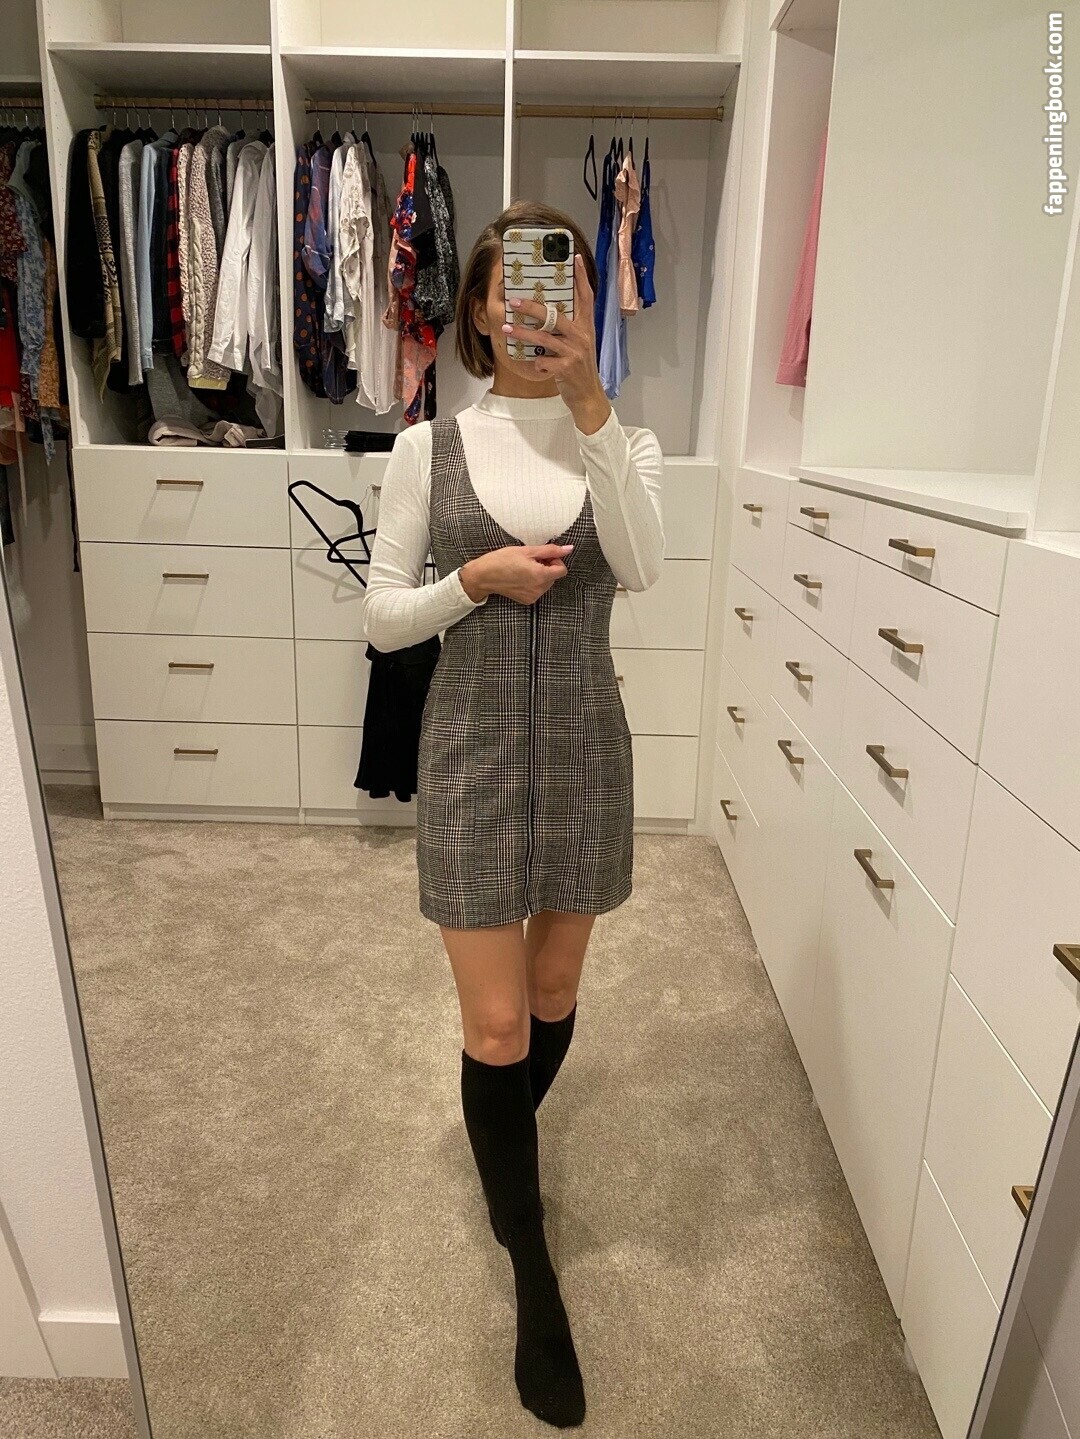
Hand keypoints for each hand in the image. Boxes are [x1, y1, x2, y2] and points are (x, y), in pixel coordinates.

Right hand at [461, 544, 573, 604]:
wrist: (483, 576)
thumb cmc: (502, 560)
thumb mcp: (527, 550)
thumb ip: (550, 550)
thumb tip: (568, 549)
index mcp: (540, 576)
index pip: (562, 570)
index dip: (555, 560)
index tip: (543, 556)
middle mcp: (538, 589)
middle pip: (554, 576)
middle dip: (546, 567)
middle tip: (530, 560)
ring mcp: (533, 596)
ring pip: (546, 583)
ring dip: (540, 574)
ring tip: (523, 568)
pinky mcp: (527, 600)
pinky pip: (537, 589)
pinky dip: (533, 582)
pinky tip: (520, 577)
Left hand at [501, 253, 612, 433]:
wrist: (588, 396)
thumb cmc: (579, 369)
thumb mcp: (579, 345)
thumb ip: (567, 329)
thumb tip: (547, 312)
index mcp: (586, 327)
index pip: (586, 296)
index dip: (581, 277)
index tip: (575, 258)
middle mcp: (582, 336)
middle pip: (554, 315)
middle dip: (531, 308)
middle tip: (512, 301)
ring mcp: (575, 352)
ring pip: (544, 338)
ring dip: (522, 333)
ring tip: (505, 329)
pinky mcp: (567, 368)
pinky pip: (544, 362)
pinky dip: (535, 363)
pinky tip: (530, 364)